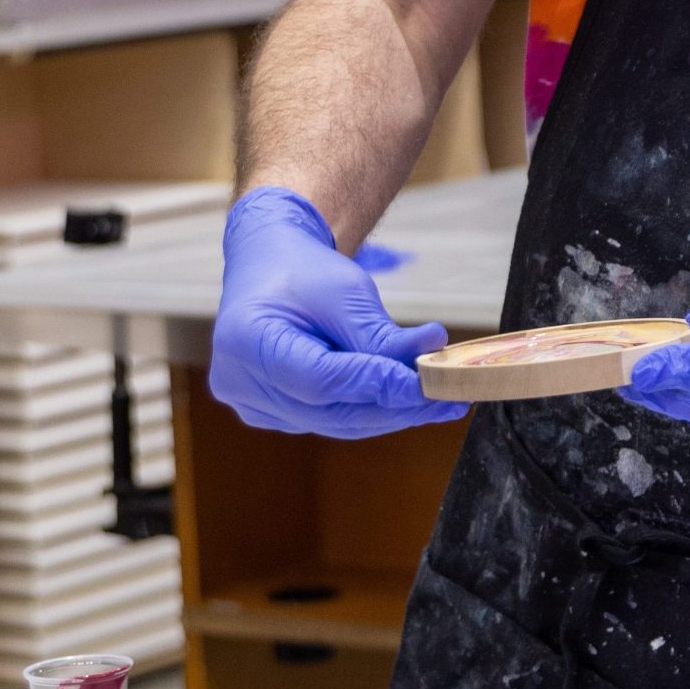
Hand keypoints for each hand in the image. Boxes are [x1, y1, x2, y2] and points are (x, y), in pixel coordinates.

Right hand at [209, 186, 465, 437]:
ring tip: (441, 402)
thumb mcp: (346, 290)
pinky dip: (368, 411)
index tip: (425, 382)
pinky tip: (408, 402)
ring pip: (333, 422)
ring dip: (390, 414)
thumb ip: (379, 334)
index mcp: (247, 342)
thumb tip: (430, 357)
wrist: (270, 267)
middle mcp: (239, 382)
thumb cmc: (305, 270)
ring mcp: (251, 403)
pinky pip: (326, 419)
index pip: (320, 380)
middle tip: (450, 397)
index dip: (375, 384)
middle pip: (328, 410)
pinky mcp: (270, 413)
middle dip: (395, 406)